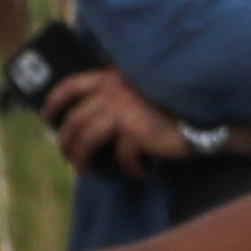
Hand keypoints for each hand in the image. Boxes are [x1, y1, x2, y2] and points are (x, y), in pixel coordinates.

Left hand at [43, 63, 185, 173]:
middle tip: (68, 156)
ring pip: (86, 140)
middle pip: (74, 120)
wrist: (203, 112)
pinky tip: (138, 173)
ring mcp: (122, 112)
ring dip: (82, 159)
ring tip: (85, 171)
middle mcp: (112, 91)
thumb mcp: (142, 86)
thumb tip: (96, 111)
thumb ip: (120, 90)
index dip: (54, 102)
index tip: (47, 118)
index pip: (70, 85)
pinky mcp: (135, 132)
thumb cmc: (174, 101)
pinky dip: (128, 168)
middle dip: (65, 142)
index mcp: (110, 77)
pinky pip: (121, 156)